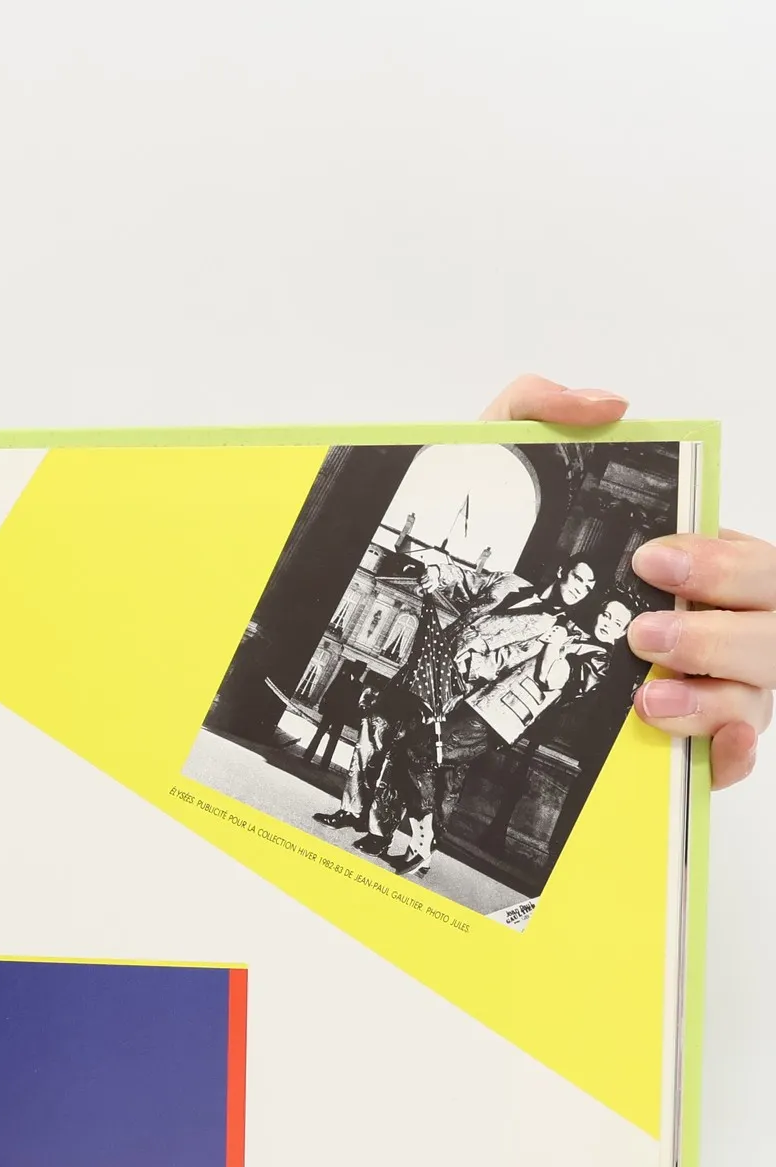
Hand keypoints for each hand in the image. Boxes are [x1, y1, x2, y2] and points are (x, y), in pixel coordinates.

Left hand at [483, 376, 771, 787]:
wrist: (434, 644)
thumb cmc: (499, 562)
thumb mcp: (503, 472)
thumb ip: (538, 410)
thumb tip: (606, 403)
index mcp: (700, 562)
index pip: (749, 559)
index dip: (716, 559)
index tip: (651, 561)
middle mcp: (722, 621)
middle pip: (771, 623)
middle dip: (712, 628)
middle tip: (642, 633)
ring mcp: (717, 683)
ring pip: (760, 690)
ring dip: (711, 694)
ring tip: (646, 695)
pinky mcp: (697, 742)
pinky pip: (741, 752)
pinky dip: (731, 752)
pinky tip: (704, 750)